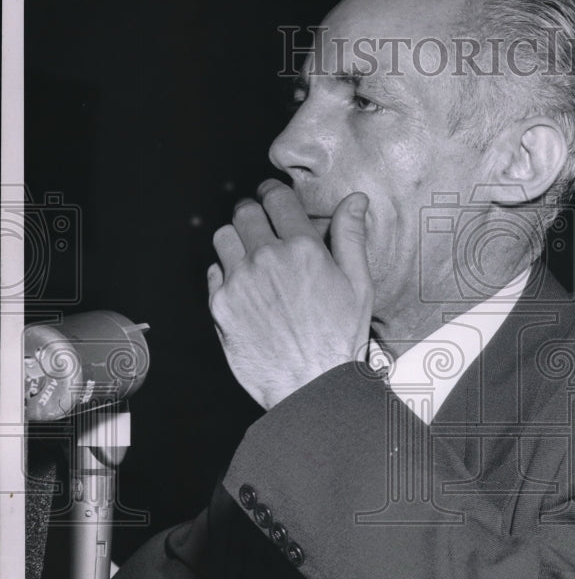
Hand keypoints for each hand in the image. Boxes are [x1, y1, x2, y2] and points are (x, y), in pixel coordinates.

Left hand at [207, 179, 372, 409]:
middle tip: (261, 225)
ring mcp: (240, 281)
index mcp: (302, 249)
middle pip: (245, 212)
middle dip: (254, 213)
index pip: (276, 198)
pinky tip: (244, 287)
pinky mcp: (220, 305)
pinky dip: (225, 273)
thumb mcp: (358, 285)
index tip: (272, 198)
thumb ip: (351, 237)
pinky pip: (212, 272)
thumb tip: (355, 200)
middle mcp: (267, 259)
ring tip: (250, 255)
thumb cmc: (338, 339)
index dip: (274, 194)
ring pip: (223, 237)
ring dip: (236, 240)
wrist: (310, 385)